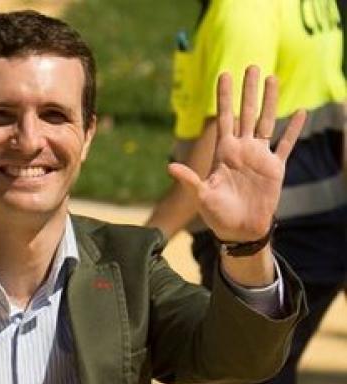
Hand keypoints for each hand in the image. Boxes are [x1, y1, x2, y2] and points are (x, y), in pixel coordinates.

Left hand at [169, 66, 305, 243]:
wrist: (238, 230)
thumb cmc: (216, 215)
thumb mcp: (201, 196)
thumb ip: (189, 180)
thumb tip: (170, 167)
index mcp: (223, 153)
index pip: (224, 119)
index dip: (224, 98)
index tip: (224, 75)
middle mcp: (242, 149)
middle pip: (246, 113)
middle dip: (248, 91)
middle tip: (252, 66)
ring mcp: (260, 156)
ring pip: (266, 121)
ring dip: (270, 101)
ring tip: (273, 78)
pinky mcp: (276, 167)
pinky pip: (286, 144)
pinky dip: (293, 129)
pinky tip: (300, 111)